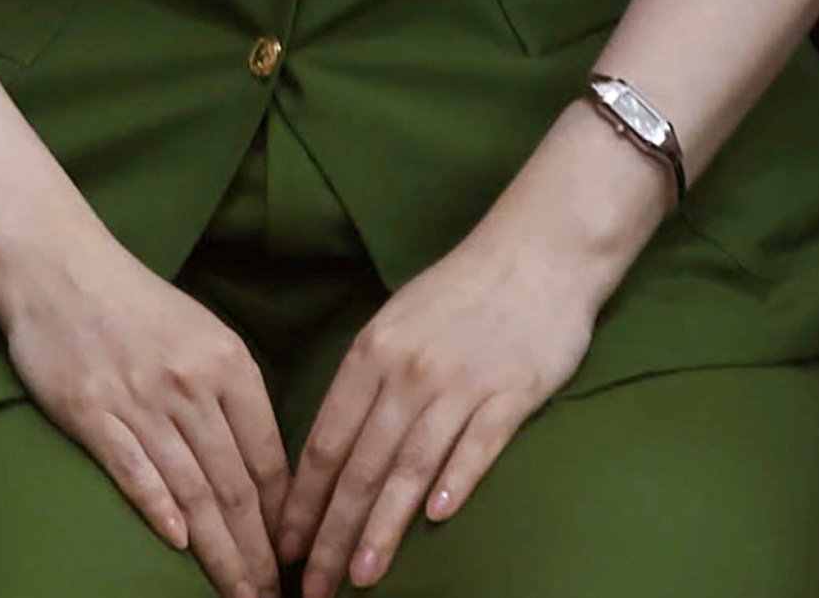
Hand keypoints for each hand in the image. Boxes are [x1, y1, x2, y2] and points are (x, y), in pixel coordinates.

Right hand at [0, 218, 289, 597]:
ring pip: (191, 491)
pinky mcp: (91, 411)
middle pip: (235, 487)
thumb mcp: (202, 333)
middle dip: (258, 553)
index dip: (284, 519)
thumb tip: (263, 468)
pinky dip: (158, 510)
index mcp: (228, 365)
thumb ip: (233, 395)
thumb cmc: (133, 303)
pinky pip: (133, 470)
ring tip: (237, 591)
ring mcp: (139, 400)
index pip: (269, 459)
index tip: (293, 559)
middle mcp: (190, 385)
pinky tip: (179, 545)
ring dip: (219, 551)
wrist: (56, 265)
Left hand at [276, 124, 646, 595]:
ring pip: (409, 466)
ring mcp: (458, 384)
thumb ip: (366, 385)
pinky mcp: (511, 393)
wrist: (534, 253)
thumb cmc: (458, 295)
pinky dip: (455, 481)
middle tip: (314, 586)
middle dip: (332, 533)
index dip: (303, 500)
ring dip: (383, 526)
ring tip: (363, 575)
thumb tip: (334, 450)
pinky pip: (477, 445)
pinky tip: (435, 520)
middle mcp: (405, 373)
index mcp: (368, 356)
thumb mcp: (394, 327)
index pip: (325, 442)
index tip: (284, 545)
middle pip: (359, 465)